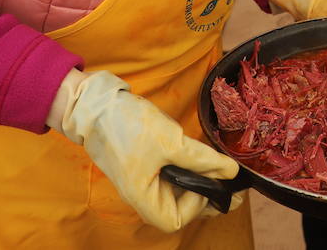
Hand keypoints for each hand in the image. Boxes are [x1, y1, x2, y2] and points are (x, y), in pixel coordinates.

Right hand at [47, 69, 237, 231]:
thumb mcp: (171, 142)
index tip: (208, 179)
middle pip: (178, 208)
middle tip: (226, 175)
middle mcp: (142, 194)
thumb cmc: (126, 126)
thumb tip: (231, 172)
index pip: (176, 220)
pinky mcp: (145, 165)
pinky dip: (187, 168)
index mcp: (143, 198)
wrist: (95, 105)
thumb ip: (202, 160)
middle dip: (204, 194)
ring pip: (176, 190)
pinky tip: (197, 155)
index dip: (196, 205)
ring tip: (215, 164)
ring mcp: (143, 180)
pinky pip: (170, 175)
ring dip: (197, 180)